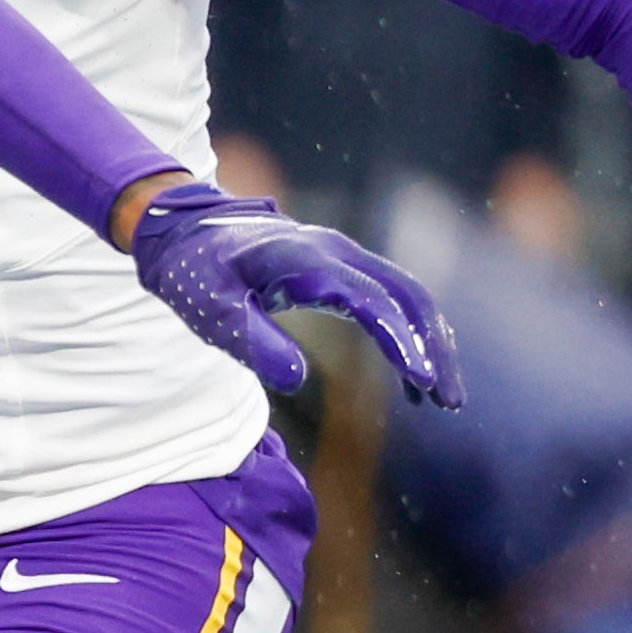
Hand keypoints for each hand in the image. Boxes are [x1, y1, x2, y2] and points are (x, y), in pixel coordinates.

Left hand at [125, 180, 461, 405]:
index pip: (373, 302)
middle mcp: (334, 251)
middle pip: (409, 294)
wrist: (180, 229)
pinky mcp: (340, 268)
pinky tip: (411, 374)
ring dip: (431, 341)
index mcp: (306, 259)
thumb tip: (295, 380)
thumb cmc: (193, 272)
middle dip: (435, 347)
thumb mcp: (211, 310)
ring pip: (408, 293)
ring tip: (440, 398)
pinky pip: (390, 297)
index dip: (402, 343)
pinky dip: (410, 332)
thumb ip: (252, 341)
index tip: (424, 384)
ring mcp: (342, 255)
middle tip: (450, 402)